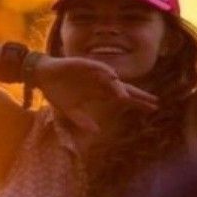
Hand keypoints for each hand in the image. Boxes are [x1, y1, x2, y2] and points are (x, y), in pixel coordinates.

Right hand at [33, 56, 157, 130]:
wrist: (42, 76)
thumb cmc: (57, 92)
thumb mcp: (69, 111)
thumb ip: (82, 121)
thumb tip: (96, 132)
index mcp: (99, 93)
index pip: (123, 98)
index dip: (137, 102)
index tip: (153, 108)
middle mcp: (100, 82)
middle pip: (123, 88)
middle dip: (138, 95)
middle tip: (154, 101)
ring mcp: (92, 73)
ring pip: (111, 80)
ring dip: (120, 87)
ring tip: (127, 96)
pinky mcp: (82, 64)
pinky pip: (96, 67)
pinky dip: (105, 71)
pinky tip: (112, 76)